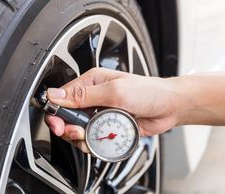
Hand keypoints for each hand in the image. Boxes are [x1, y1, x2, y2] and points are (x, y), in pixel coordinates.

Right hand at [44, 68, 181, 151]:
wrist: (169, 107)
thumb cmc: (148, 92)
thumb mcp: (114, 91)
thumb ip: (84, 95)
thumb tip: (56, 95)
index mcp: (92, 82)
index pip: (63, 96)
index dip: (56, 112)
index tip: (58, 123)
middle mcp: (94, 97)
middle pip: (68, 116)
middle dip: (69, 127)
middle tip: (77, 132)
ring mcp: (100, 113)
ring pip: (79, 129)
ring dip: (81, 137)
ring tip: (90, 137)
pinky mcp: (108, 126)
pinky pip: (93, 138)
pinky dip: (93, 143)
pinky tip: (100, 141)